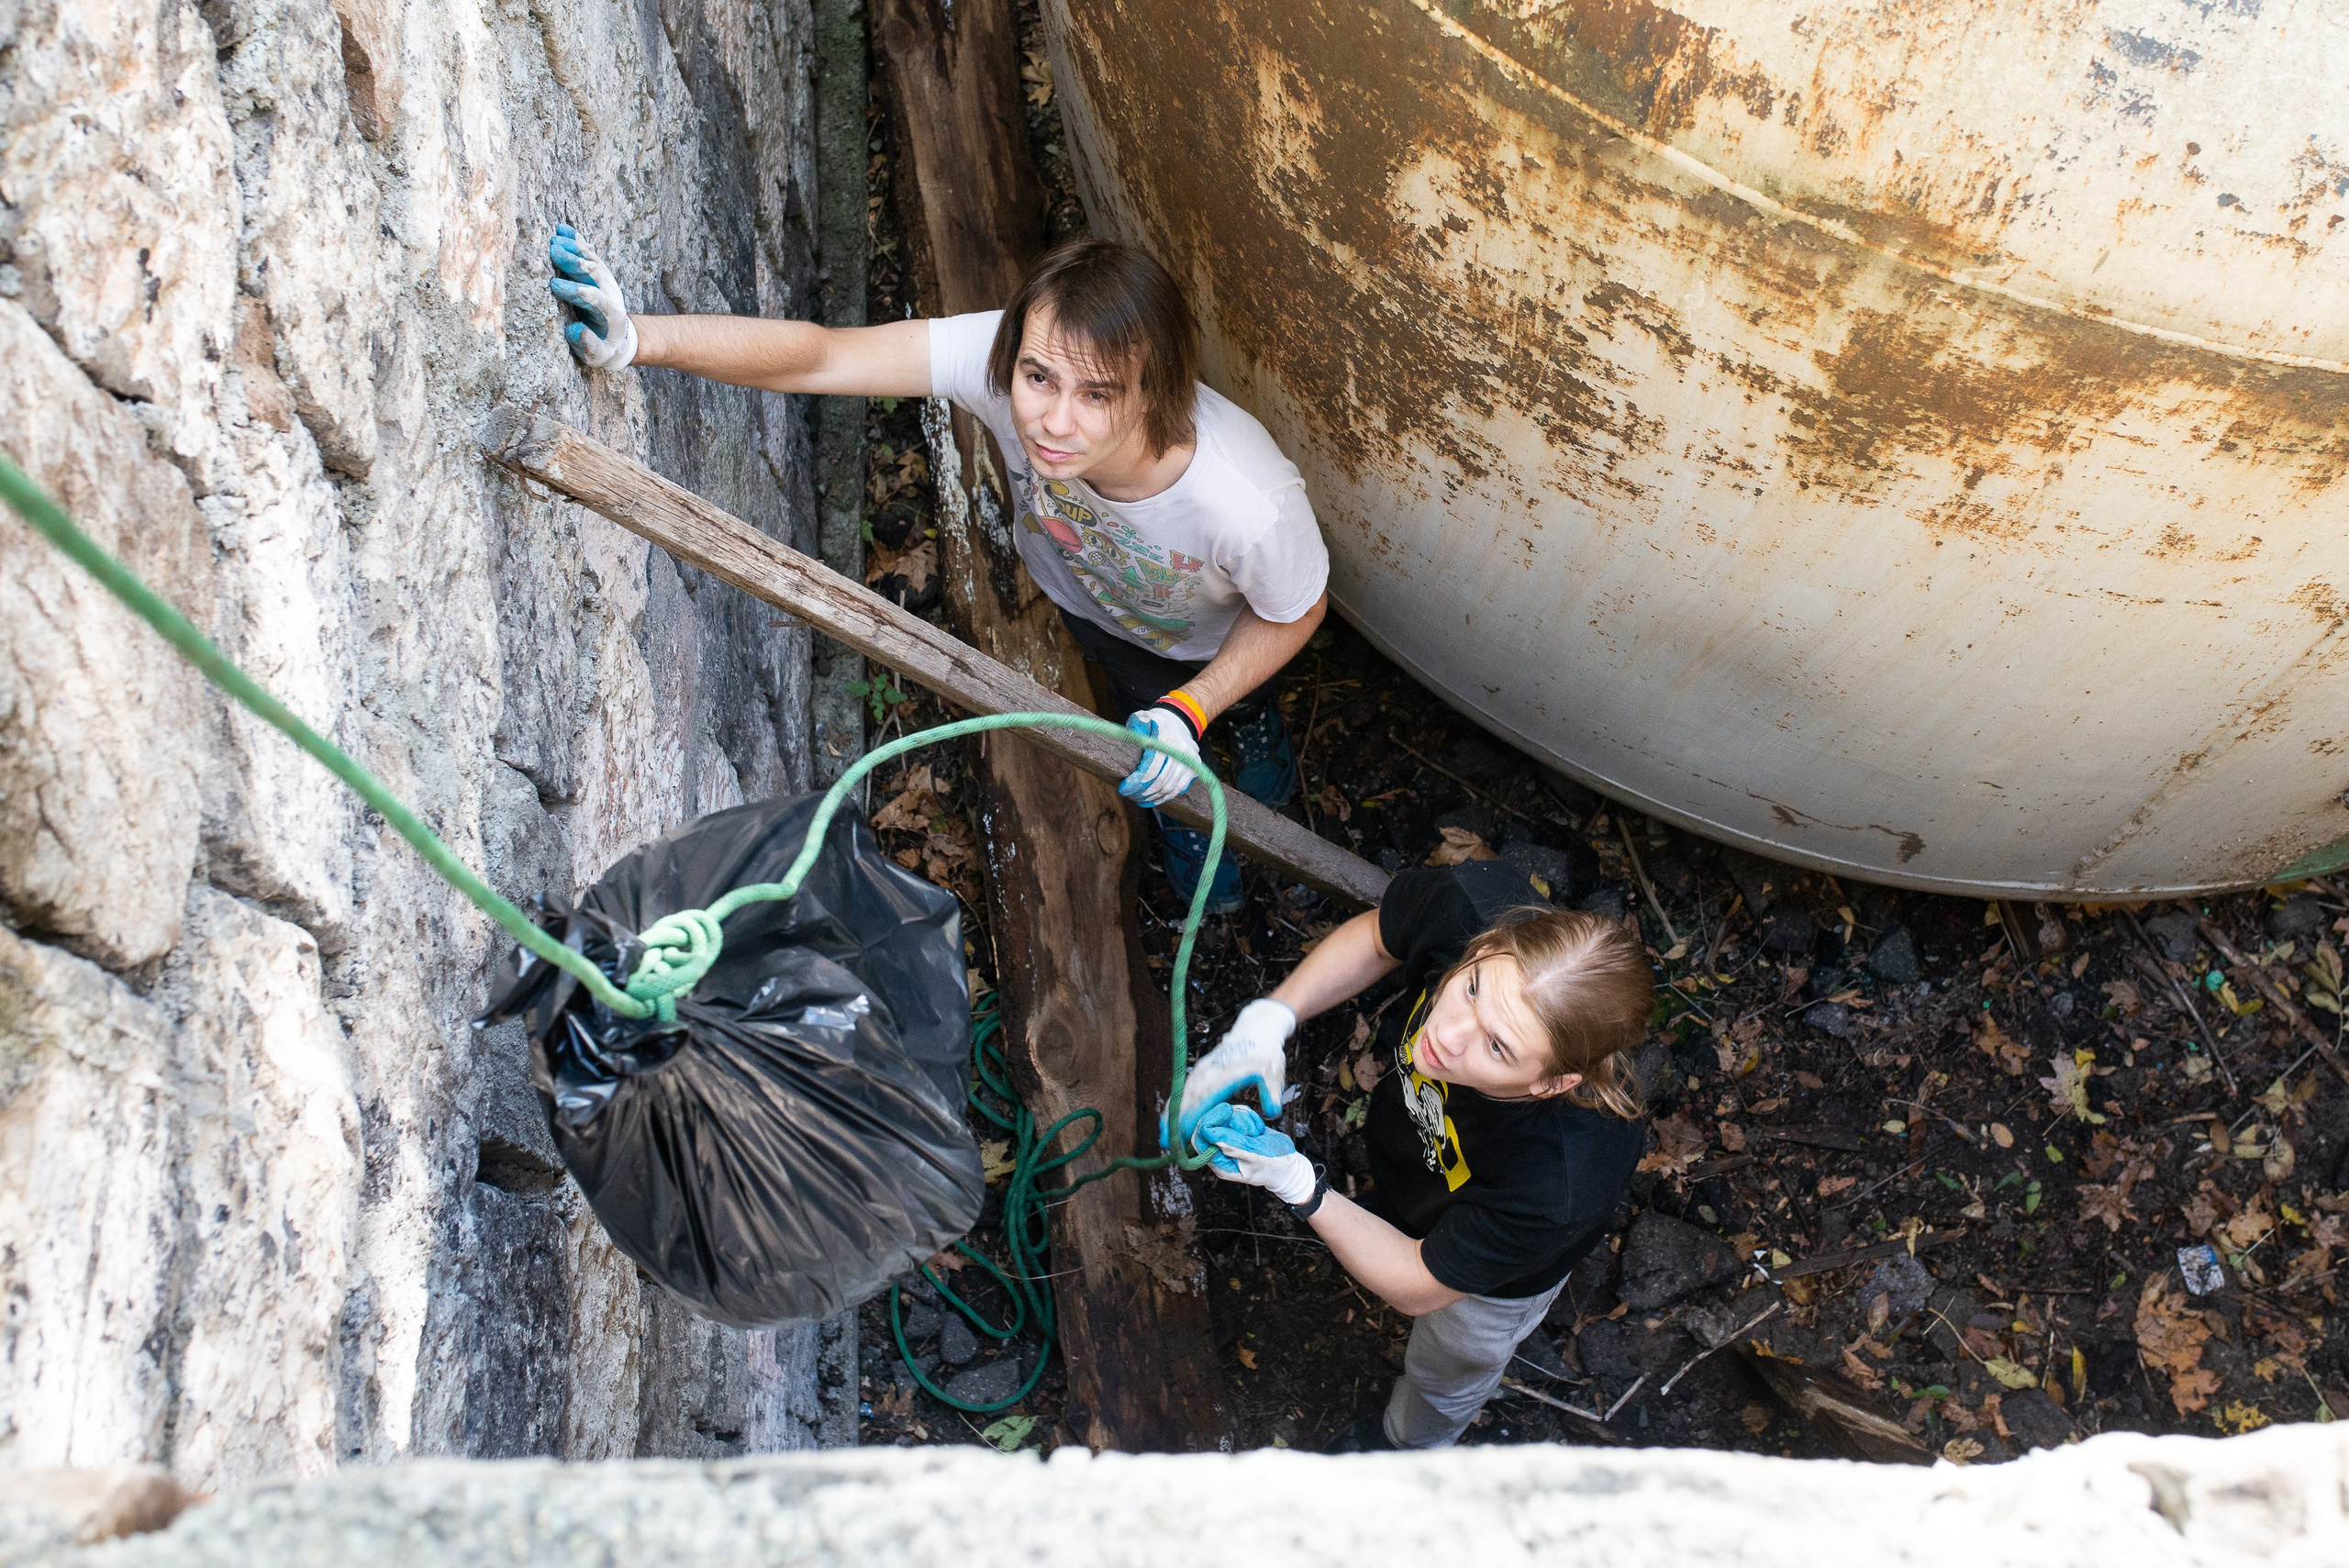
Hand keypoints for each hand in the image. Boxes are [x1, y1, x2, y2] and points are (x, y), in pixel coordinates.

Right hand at [548, 225, 637, 369]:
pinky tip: (563, 229)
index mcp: (612, 315)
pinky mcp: (600, 273)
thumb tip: (576, 329)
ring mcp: (607, 281)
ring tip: (556, 238)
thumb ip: (589, 346)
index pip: (595, 299)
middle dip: (575, 262)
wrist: (618, 340)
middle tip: (553, 251)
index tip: (554, 286)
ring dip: (575, 248)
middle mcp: (611, 293)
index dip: (576, 291)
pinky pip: (590, 254)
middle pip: (595, 273)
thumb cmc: (603, 350)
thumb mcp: (598, 356)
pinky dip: (578, 242)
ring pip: (593, 260)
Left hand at [1118, 705, 1200, 807]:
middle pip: (1161, 780)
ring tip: (1138, 799)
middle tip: (1129, 795)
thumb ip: (1137, 723)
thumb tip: (1135, 733)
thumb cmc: (1154, 723)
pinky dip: (1164, 798)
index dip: (1137, 781)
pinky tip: (1151, 800)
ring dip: (1152, 797)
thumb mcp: (1143, 717)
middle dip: (1142, 792)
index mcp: (1167, 737)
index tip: (1123, 788)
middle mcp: (1182, 750)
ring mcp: (1190, 761)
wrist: (1178, 722)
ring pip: (1170, 788)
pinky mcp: (1194, 769)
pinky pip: (1179, 789)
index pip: (1152, 766)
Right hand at [1162, 997, 1292, 1150]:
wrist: (1256, 1029)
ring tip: (1163, 1135)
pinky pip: (1186, 1088)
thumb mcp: (1274, 1072)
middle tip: (1165, 1144)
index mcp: (1224, 1074)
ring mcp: (1203, 1069)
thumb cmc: (1266, 1053)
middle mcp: (1208, 1071)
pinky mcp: (1202, 1070)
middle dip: (1175, 1121)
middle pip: (1187, 1099)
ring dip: (1172, 1113)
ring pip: (1183, 1093)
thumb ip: (1272, 1092)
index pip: (1202, 1100)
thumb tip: (1272, 1112)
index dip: (1190, 1119)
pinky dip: (1177, 1103)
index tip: (1181, 1136)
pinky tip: (1171, 1117)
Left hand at [1193, 1103, 1316, 1205]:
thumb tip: (1208, 1132)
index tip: (1227, 1111)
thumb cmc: (1273, 1165)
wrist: (1288, 1164)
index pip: (1199, 1139)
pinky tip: (1259, 1129)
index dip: (1209, 1121)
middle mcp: (1220, 1150)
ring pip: (1225, 1115)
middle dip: (1231, 1119)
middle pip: (1211, 1122)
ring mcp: (1228, 1138)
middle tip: (1250, 1129)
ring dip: (1244, 1119)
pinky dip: (1250, 1116)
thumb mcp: (1255, 1157)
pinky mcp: (1238, 1128)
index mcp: (1219, 1163)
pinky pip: (1237, 1112)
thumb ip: (1232, 1145)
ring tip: (1257, 1134)